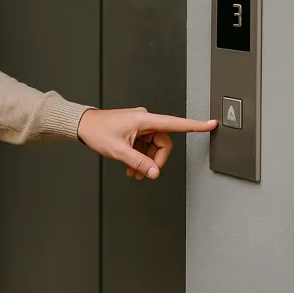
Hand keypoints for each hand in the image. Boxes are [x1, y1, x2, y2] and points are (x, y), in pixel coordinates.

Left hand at [77, 107, 218, 179]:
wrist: (83, 125)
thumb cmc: (97, 131)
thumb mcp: (119, 151)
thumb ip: (139, 162)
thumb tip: (154, 173)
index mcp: (144, 119)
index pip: (175, 123)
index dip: (195, 125)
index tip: (211, 124)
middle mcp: (144, 120)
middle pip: (163, 143)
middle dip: (155, 160)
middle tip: (144, 172)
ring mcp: (139, 125)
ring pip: (153, 146)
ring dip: (146, 160)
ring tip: (133, 172)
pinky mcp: (134, 130)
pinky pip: (145, 145)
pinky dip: (140, 156)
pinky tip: (131, 166)